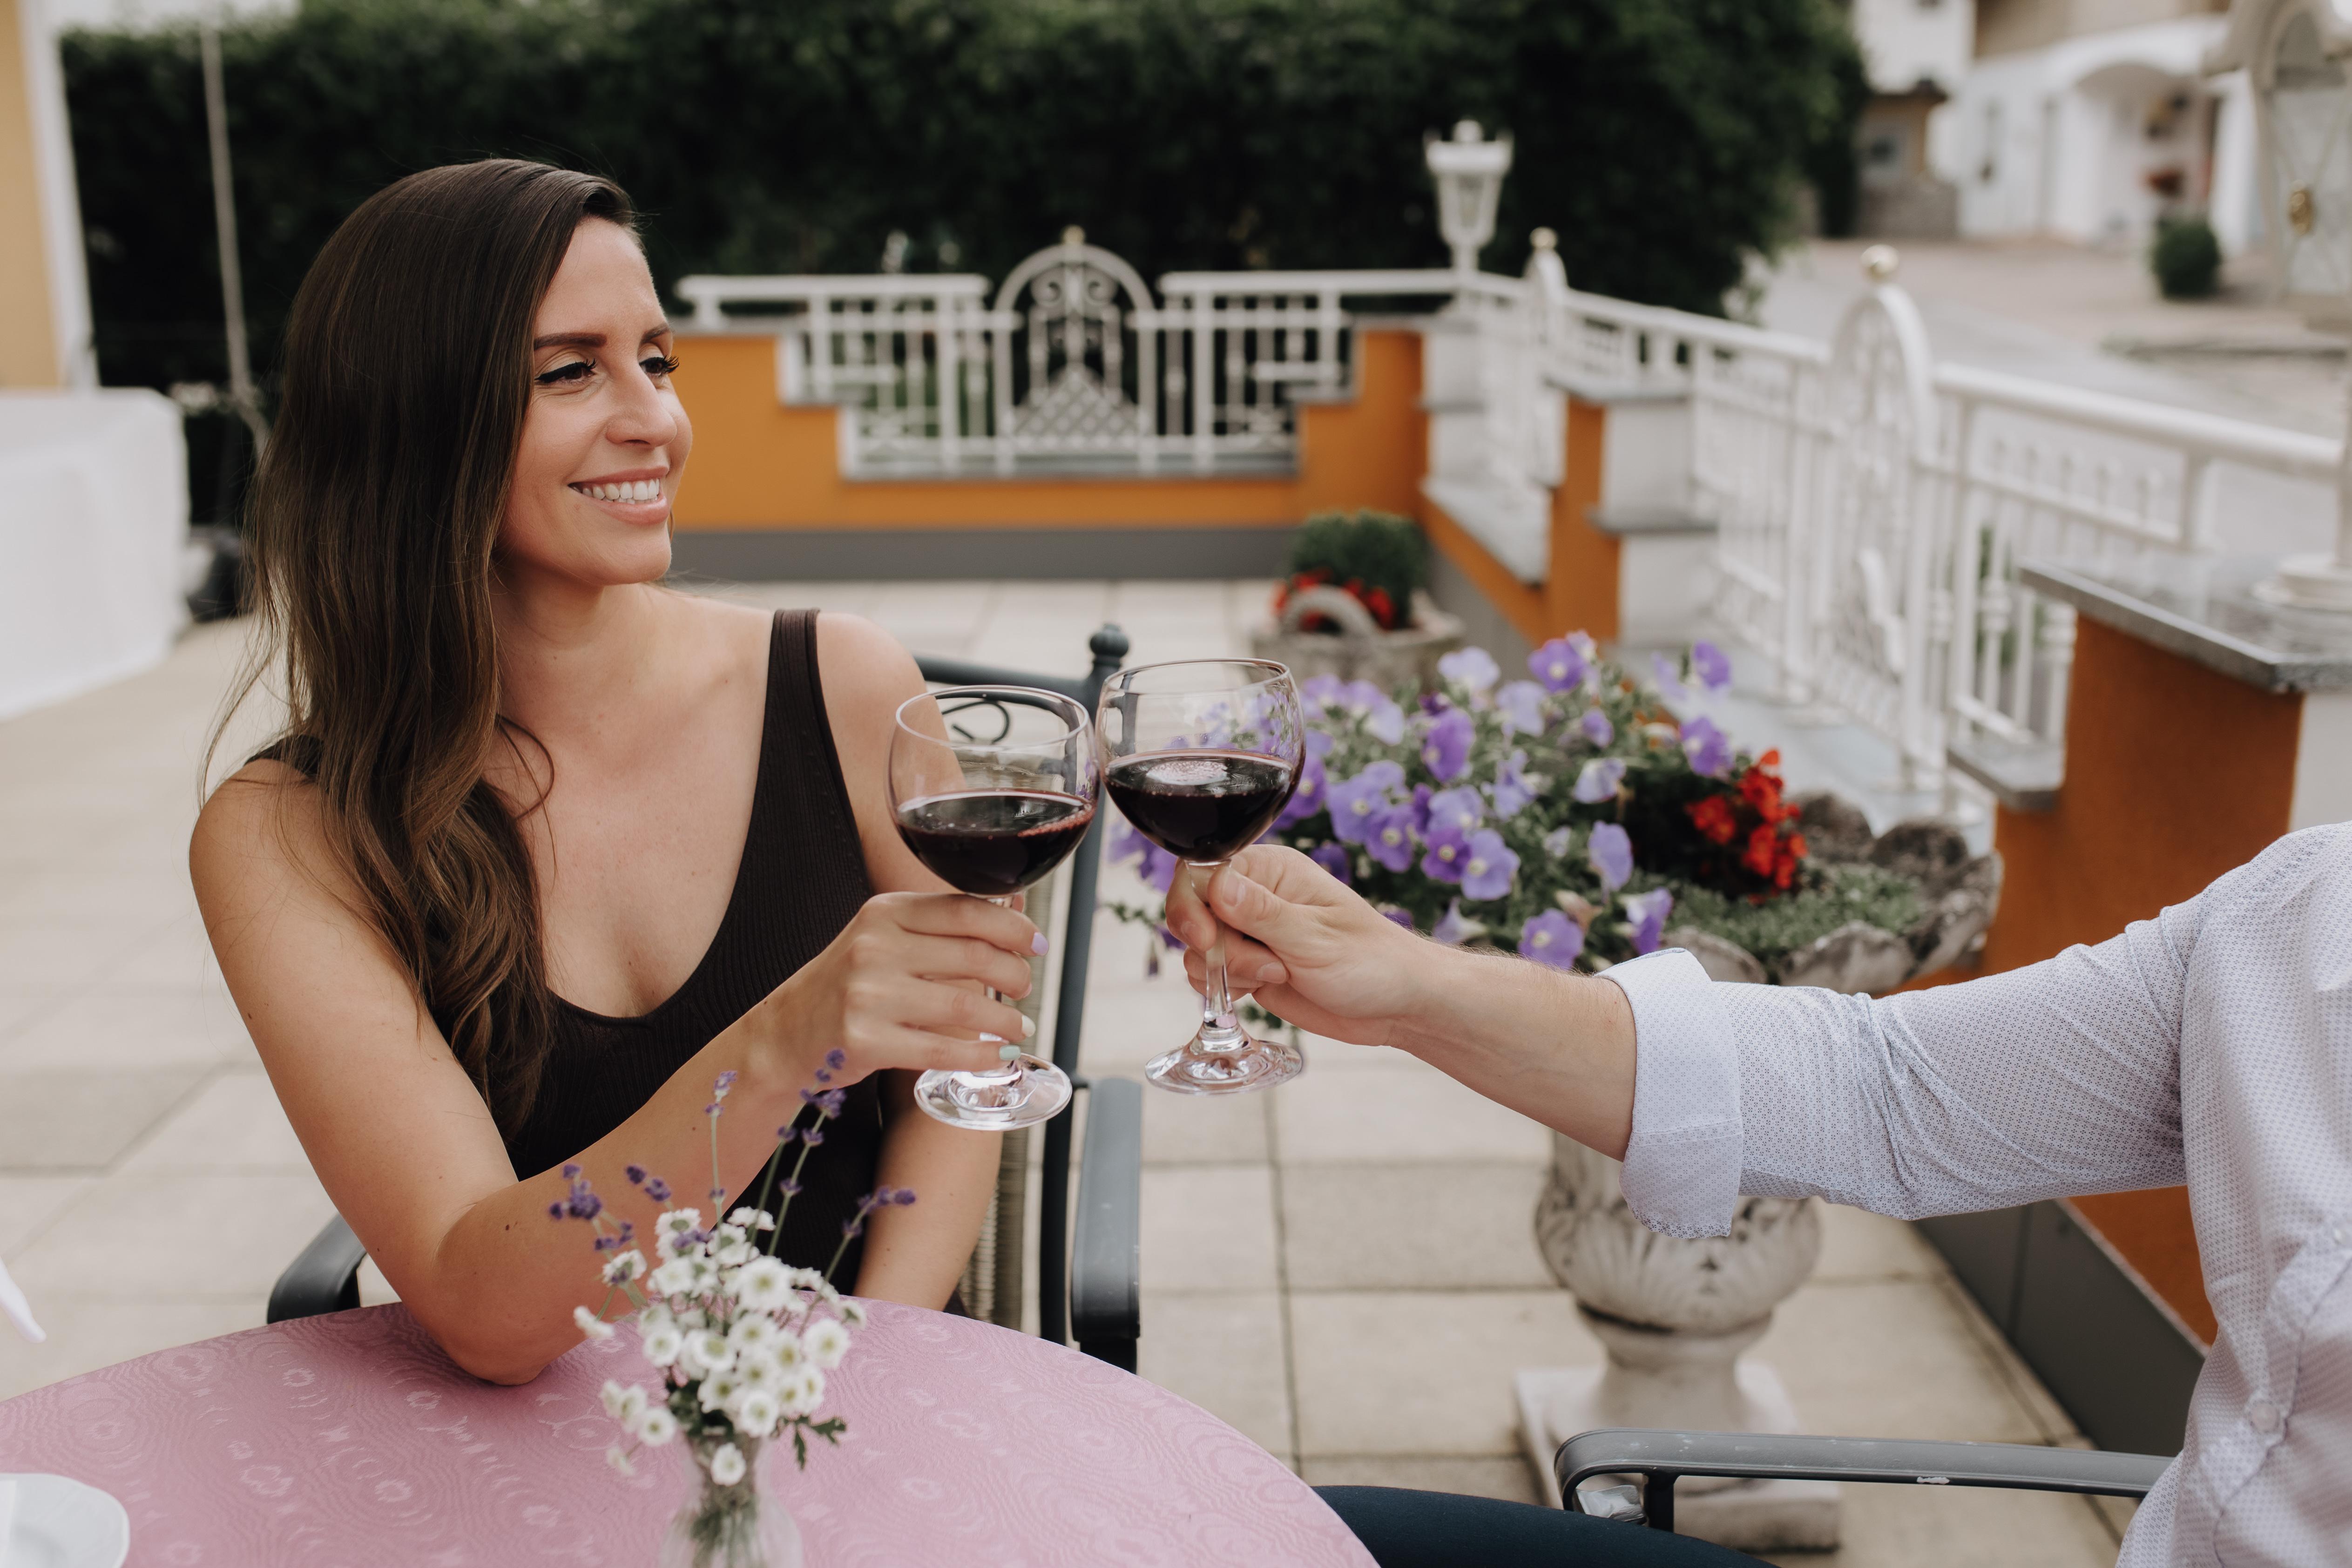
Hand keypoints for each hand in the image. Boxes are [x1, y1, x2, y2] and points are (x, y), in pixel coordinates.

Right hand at [759, 892, 1040, 1082]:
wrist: (785, 1034)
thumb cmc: (848, 986)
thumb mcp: (883, 940)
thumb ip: (940, 928)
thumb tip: (1014, 911)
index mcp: (884, 912)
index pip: (965, 909)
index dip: (1013, 926)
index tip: (1036, 944)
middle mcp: (875, 946)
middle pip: (974, 954)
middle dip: (1015, 975)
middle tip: (1026, 989)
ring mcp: (868, 994)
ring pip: (965, 1004)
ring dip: (1007, 1020)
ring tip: (1019, 1028)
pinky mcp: (865, 1040)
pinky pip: (942, 1049)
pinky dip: (981, 1055)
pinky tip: (998, 1056)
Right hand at [1165, 845, 1437, 1047]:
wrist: (1395, 1005)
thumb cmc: (1370, 961)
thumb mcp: (1316, 937)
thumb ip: (1262, 913)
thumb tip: (1215, 882)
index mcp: (1271, 871)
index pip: (1202, 870)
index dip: (1192, 904)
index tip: (1207, 939)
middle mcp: (1253, 896)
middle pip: (1192, 910)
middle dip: (1215, 946)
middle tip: (1262, 966)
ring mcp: (1248, 933)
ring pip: (1197, 947)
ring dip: (1228, 970)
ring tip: (1279, 974)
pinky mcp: (1248, 966)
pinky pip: (1208, 973)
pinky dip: (1224, 987)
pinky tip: (1263, 989)